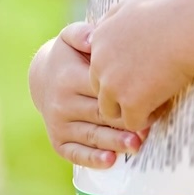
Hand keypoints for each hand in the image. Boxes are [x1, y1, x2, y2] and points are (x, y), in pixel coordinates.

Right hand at [30, 22, 143, 168]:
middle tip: (149, 127)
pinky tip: (110, 161)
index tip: (149, 98)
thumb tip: (93, 37)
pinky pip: (75, 153)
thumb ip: (81, 33)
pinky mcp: (58, 141)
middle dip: (124, 122)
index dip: (123, 94)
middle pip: (98, 114)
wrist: (44, 79)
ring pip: (91, 135)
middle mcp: (61, 103)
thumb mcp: (70, 38)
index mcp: (68, 78)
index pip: (99, 89)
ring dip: (114, 142)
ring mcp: (59, 124)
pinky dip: (92, 159)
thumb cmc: (68, 57)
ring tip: (136, 145)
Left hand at [86, 0, 193, 134]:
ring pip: (111, 111)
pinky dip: (148, 118)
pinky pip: (132, 122)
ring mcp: (112, 84)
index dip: (121, 72)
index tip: (144, 68)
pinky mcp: (130, 102)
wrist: (190, 29)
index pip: (99, 67)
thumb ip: (116, 14)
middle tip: (151, 88)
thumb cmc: (171, 12)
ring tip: (157, 100)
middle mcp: (99, 62)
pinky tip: (164, 105)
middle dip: (123, 94)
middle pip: (101, 90)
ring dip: (132, 109)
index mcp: (99, 39)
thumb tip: (106, 23)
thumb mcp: (136, 3)